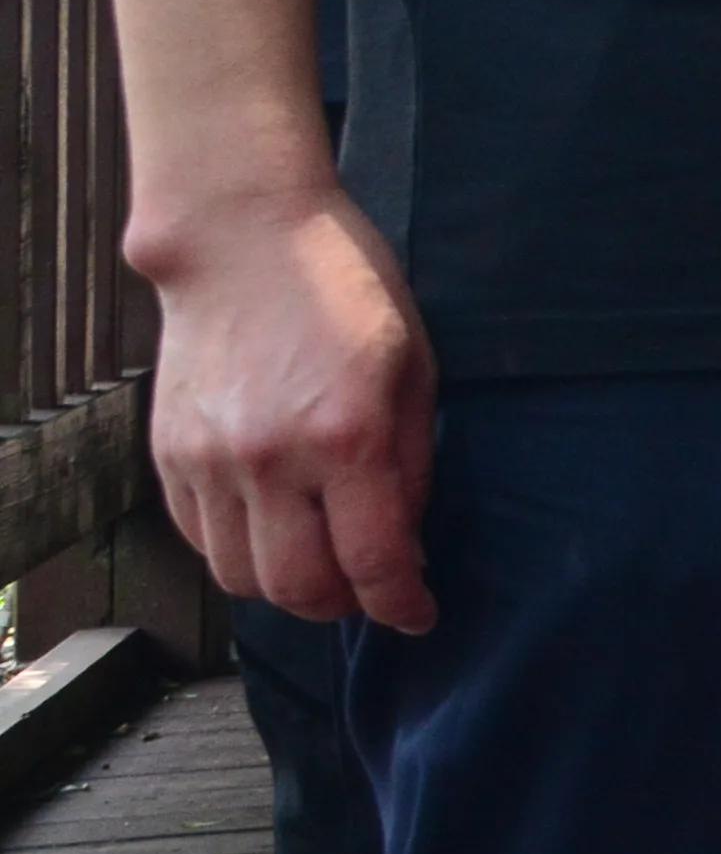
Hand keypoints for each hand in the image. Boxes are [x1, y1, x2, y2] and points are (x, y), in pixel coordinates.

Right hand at [142, 187, 440, 632]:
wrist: (242, 238)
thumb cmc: (347, 291)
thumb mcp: (413, 368)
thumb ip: (410, 463)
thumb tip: (407, 540)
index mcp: (346, 436)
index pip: (373, 562)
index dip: (402, 604)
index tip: (419, 615)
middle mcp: (270, 459)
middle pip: (299, 588)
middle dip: (345, 605)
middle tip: (371, 591)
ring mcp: (209, 461)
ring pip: (240, 578)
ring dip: (287, 589)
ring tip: (322, 565)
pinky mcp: (168, 455)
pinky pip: (201, 540)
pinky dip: (239, 553)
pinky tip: (273, 530)